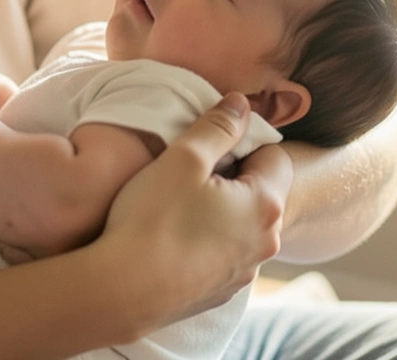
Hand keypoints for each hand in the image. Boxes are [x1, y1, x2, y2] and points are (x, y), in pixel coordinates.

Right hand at [98, 93, 293, 323]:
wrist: (122, 291)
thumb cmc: (153, 219)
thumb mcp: (184, 158)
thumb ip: (217, 126)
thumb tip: (241, 104)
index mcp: (265, 205)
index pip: (274, 155)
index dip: (242, 143)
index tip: (207, 149)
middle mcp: (266, 242)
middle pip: (260, 191)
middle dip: (232, 177)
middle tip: (188, 174)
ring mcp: (244, 273)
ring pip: (241, 225)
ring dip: (219, 211)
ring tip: (176, 208)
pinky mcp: (220, 293)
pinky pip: (223, 254)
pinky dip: (205, 242)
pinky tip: (171, 239)